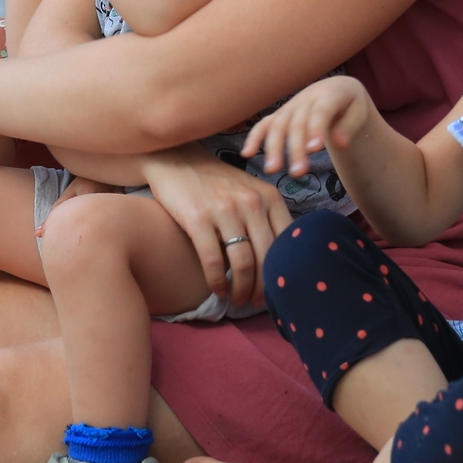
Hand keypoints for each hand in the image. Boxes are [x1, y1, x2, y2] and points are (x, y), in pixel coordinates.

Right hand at [140, 147, 290, 306]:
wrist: (176, 159)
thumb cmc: (216, 182)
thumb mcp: (249, 191)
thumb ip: (267, 218)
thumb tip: (282, 260)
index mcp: (269, 197)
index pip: (286, 244)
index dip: (283, 273)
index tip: (277, 289)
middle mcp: (251, 202)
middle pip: (266, 258)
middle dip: (263, 288)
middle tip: (255, 303)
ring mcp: (225, 209)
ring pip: (243, 264)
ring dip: (241, 290)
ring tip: (236, 300)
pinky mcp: (197, 218)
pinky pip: (214, 260)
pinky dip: (217, 282)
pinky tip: (217, 290)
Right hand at [242, 76, 375, 177]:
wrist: (335, 89)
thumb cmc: (350, 106)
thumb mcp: (359, 112)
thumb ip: (349, 128)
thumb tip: (340, 144)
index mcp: (329, 95)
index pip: (320, 112)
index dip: (316, 128)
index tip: (314, 149)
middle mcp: (306, 99)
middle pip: (297, 123)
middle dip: (295, 148)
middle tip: (297, 173)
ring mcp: (290, 107)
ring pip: (278, 125)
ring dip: (273, 147)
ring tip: (273, 170)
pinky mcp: (280, 115)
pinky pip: (265, 124)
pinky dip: (255, 137)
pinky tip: (247, 154)